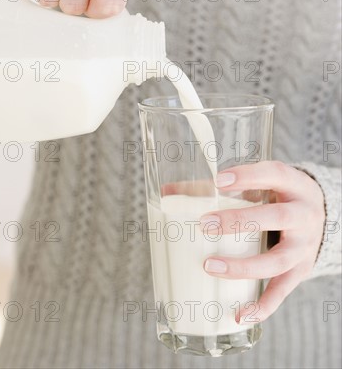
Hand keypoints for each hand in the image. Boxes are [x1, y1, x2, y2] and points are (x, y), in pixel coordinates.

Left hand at [200, 161, 325, 323]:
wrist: (322, 216)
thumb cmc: (277, 196)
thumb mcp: (259, 184)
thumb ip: (218, 187)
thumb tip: (167, 192)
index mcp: (292, 184)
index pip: (274, 174)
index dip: (247, 177)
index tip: (218, 181)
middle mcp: (303, 214)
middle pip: (277, 217)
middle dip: (240, 221)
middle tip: (205, 224)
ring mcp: (304, 246)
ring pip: (277, 259)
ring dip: (243, 266)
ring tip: (209, 266)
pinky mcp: (301, 271)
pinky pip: (282, 291)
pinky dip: (263, 306)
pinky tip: (241, 315)